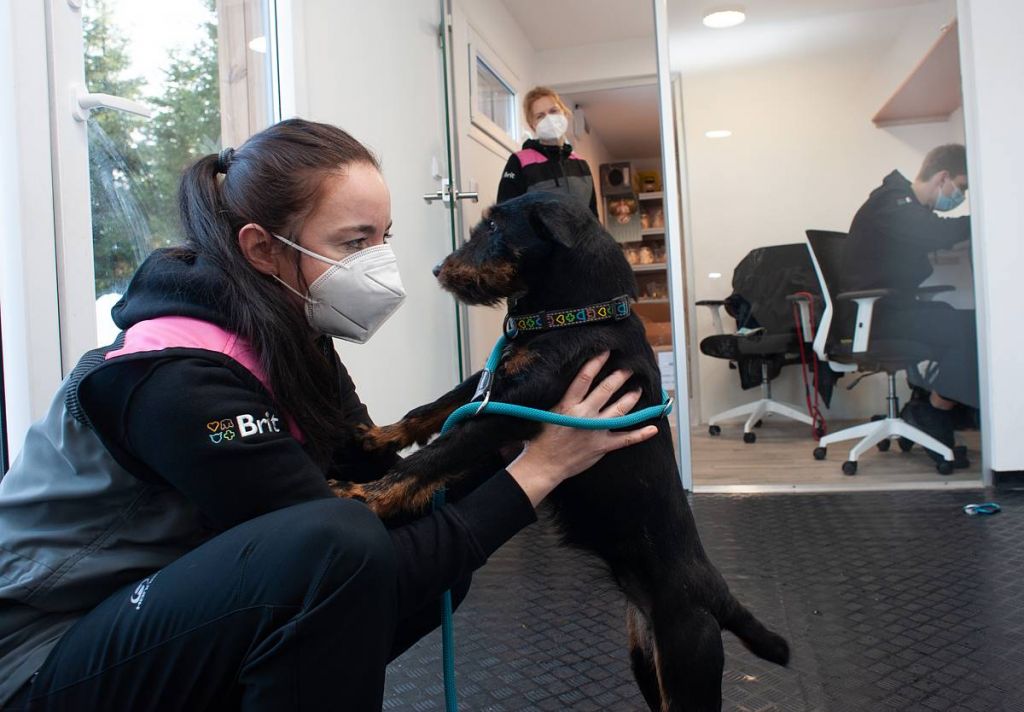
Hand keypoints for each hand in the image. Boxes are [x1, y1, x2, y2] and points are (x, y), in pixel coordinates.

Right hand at [506, 351, 658, 505]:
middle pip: (606, 390)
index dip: (596, 363)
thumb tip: (576, 385)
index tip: (606, 352)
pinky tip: (653, 429)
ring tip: (638, 389)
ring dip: (631, 398)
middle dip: (620, 377)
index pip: (585, 378)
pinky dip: (640, 434)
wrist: (545, 464)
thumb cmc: (543, 438)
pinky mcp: (602, 445)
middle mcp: (584, 415)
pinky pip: (626, 439)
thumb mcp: (549, 412)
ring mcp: (596, 430)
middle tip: (629, 369)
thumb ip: (564, 400)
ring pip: (619, 410)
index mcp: (568, 405)